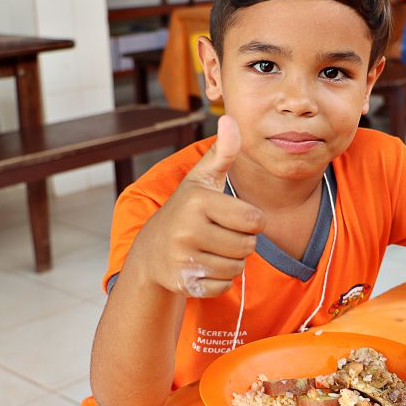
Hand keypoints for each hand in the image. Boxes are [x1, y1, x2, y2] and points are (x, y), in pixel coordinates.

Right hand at [130, 115, 265, 297]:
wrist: (151, 250)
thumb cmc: (187, 208)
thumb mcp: (202, 179)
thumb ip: (222, 152)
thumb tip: (230, 118)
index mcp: (198, 201)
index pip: (255, 220)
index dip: (251, 220)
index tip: (232, 216)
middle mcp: (187, 229)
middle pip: (248, 246)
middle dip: (242, 242)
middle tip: (221, 233)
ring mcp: (182, 258)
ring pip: (237, 268)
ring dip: (231, 261)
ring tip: (211, 248)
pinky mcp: (182, 283)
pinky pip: (223, 286)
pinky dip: (219, 280)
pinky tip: (203, 266)